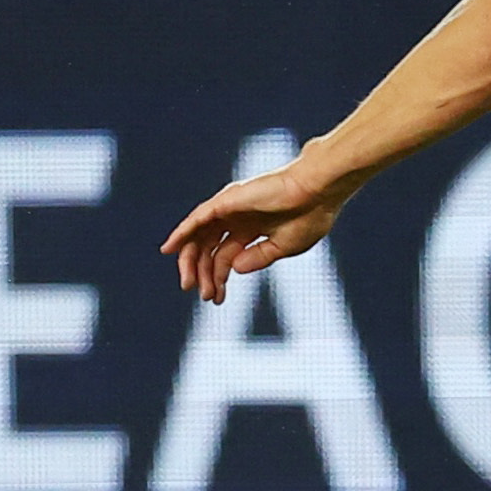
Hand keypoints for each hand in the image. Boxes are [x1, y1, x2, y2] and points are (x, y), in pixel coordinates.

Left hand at [161, 165, 347, 302]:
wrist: (319, 191)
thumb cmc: (311, 215)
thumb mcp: (284, 246)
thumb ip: (257, 258)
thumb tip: (233, 270)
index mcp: (253, 229)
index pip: (226, 256)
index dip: (219, 278)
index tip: (216, 299)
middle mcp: (238, 218)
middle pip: (209, 248)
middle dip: (204, 273)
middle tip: (202, 295)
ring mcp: (230, 209)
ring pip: (200, 236)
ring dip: (190, 259)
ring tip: (187, 282)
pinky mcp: (226, 201)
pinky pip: (197, 218)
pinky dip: (182, 232)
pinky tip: (170, 248)